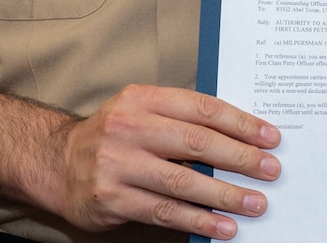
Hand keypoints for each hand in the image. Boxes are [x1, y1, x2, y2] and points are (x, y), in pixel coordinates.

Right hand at [54, 84, 281, 239]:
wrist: (56, 163)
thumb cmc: (114, 136)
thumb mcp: (142, 112)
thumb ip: (182, 120)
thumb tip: (241, 138)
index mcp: (143, 99)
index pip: (202, 108)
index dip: (240, 123)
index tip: (270, 137)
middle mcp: (129, 128)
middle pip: (196, 143)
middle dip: (240, 159)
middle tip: (270, 170)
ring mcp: (118, 164)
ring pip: (183, 182)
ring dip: (225, 195)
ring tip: (255, 203)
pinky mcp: (112, 199)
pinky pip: (164, 212)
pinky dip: (198, 220)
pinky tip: (224, 227)